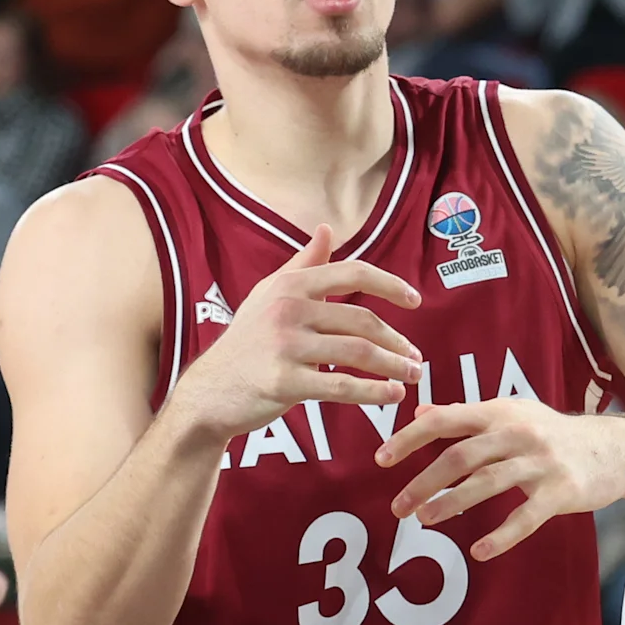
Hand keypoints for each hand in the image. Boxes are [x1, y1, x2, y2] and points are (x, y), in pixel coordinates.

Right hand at [166, 228, 423, 445]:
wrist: (209, 392)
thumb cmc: (246, 342)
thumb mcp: (269, 295)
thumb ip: (303, 264)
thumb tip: (327, 229)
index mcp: (290, 285)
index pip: (353, 273)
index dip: (390, 285)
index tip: (415, 300)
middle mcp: (288, 309)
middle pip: (361, 320)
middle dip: (396, 340)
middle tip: (416, 357)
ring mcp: (285, 346)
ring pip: (357, 353)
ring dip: (393, 366)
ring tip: (412, 376)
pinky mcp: (285, 383)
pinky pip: (341, 386)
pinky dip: (374, 392)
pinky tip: (393, 395)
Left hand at [375, 400, 624, 561]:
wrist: (615, 449)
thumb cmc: (555, 434)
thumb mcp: (513, 413)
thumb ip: (468, 415)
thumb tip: (420, 412)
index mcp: (501, 412)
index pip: (447, 419)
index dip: (411, 438)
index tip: (381, 459)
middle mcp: (518, 432)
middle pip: (461, 455)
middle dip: (424, 481)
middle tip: (398, 506)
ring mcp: (540, 462)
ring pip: (487, 482)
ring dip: (451, 503)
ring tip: (425, 521)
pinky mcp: (560, 491)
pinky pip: (525, 517)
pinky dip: (501, 535)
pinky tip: (479, 551)